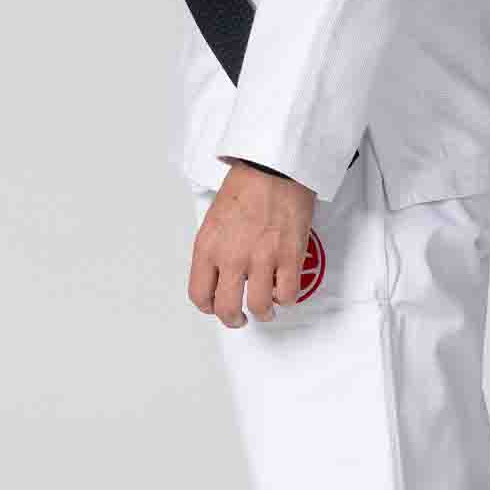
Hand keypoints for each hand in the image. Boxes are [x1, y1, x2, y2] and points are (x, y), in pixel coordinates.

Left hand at [189, 161, 315, 326]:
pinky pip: (288, 294)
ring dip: (264, 313)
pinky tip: (284, 290)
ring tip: (267, 308)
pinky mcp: (289, 256)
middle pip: (227, 309)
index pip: (199, 295)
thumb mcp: (213, 219)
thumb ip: (213, 250)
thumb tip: (218, 275)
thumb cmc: (244, 187)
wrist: (273, 168)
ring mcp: (262, 259)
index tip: (216, 305)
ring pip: (260, 307)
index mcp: (208, 247)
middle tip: (240, 318)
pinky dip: (286, 298)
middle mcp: (232, 257)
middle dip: (234, 320)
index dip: (208, 307)